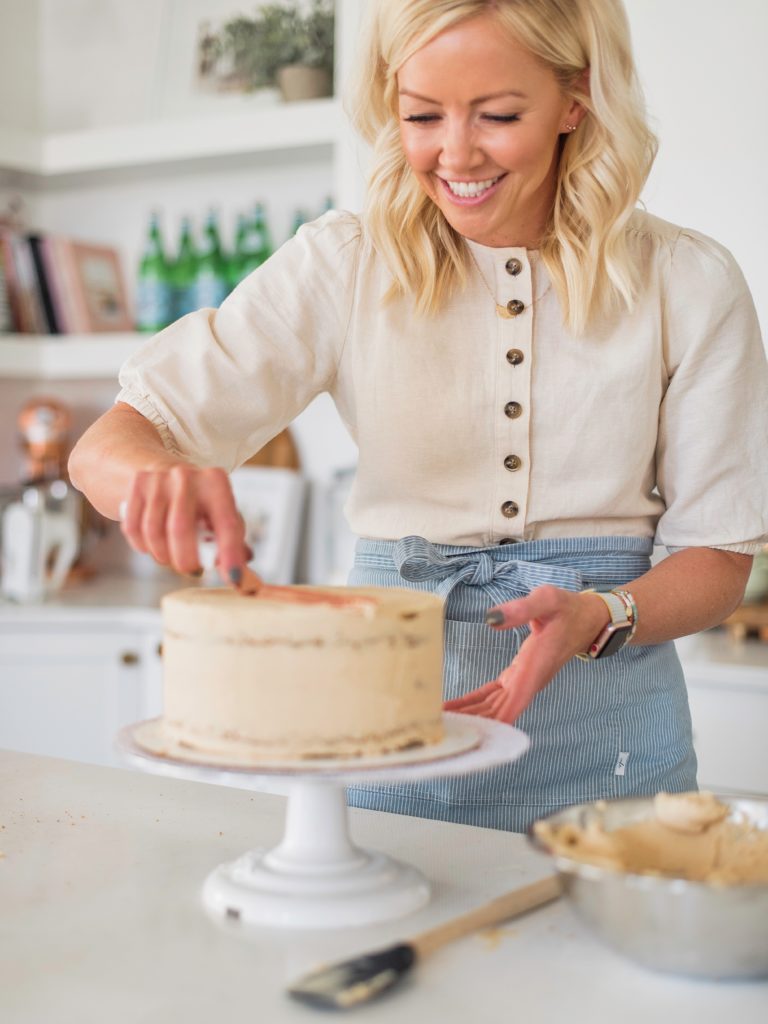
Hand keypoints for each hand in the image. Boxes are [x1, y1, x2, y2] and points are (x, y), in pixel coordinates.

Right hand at [120, 464, 251, 584]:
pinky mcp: (137, 485)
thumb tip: (239, 575)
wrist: (164, 471)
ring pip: (154, 533)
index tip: (233, 578)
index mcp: (216, 482)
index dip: (230, 554)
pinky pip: (134, 529)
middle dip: (185, 560)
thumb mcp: (221, 513)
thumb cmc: (200, 502)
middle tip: (191, 570)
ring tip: (171, 557)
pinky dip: (143, 546)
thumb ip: (232, 542)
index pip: (227, 524)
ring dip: (162, 556)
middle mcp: (187, 476)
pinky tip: (153, 546)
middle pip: (180, 530)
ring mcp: (159, 479)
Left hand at [443, 585, 609, 723]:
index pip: (513, 702)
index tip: (473, 736)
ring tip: (440, 723)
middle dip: (473, 723)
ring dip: (470, 716)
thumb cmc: (567, 609)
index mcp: (534, 667)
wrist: (586, 620)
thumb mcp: (547, 600)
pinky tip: (455, 709)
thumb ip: (521, 609)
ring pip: (493, 707)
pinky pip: (492, 695)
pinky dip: (474, 703)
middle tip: (441, 730)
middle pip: (498, 711)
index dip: (494, 721)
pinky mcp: (516, 677)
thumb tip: (491, 619)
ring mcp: (522, 681)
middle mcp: (528, 681)